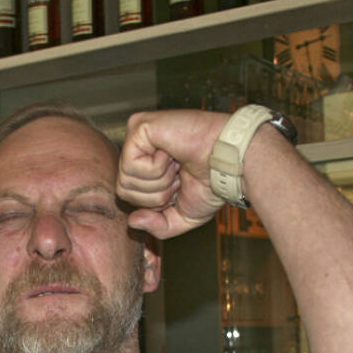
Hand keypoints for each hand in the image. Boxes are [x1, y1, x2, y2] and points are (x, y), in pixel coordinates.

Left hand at [116, 110, 227, 239]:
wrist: (229, 164)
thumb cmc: (211, 184)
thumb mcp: (182, 216)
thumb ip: (157, 226)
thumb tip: (132, 221)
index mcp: (146, 166)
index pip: (128, 196)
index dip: (154, 203)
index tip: (179, 187)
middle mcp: (138, 149)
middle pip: (124, 190)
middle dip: (155, 195)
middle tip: (179, 176)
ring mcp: (137, 136)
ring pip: (126, 179)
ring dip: (158, 182)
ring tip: (177, 165)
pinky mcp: (138, 127)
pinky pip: (131, 165)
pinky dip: (156, 169)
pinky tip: (172, 153)